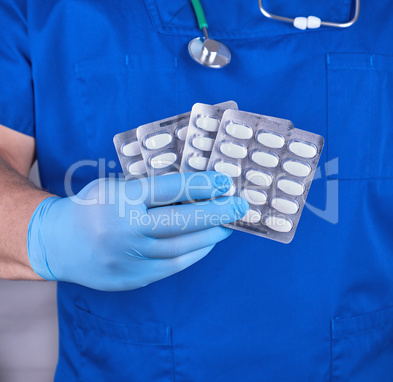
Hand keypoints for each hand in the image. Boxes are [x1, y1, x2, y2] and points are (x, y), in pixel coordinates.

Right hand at [27, 172, 247, 290]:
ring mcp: (130, 258)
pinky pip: (172, 265)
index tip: (225, 182)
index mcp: (121, 200)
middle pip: (182, 221)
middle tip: (240, 205)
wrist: (57, 244)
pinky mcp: (133, 278)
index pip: (169, 189)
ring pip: (181, 246)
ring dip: (210, 234)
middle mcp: (127, 230)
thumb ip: (147, 188)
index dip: (201, 185)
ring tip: (229, 225)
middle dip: (217, 212)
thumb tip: (190, 188)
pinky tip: (209, 243)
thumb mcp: (113, 186)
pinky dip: (195, 253)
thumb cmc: (89, 208)